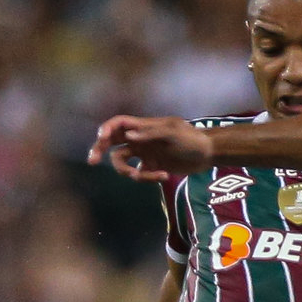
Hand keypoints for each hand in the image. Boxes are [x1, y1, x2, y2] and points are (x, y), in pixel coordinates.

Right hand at [88, 115, 211, 181]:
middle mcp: (140, 139)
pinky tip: (164, 176)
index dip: (107, 128)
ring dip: (130, 171)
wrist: (208, 154)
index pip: (119, 123)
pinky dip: (146, 177)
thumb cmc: (191, 139)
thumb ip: (150, 134)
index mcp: (144, 127)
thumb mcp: (173, 133)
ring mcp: (145, 153)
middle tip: (93, 160)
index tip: (101, 138)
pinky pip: (138, 173)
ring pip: (123, 162)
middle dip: (100, 149)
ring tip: (146, 176)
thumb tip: (127, 136)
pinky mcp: (152, 167)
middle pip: (112, 142)